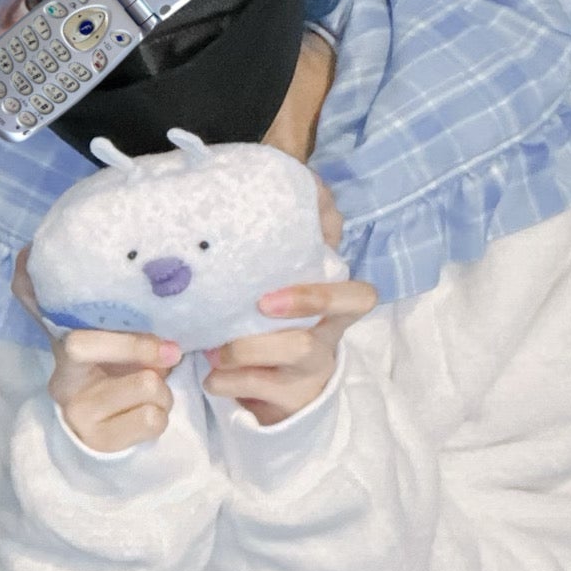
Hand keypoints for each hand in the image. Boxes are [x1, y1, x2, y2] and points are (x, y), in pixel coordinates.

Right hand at [14, 247, 178, 455]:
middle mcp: (63, 383)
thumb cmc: (113, 373)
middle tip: (171, 354)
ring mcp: (79, 414)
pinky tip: (146, 413)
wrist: (98, 432)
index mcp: (63, 349)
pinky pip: (152, 420)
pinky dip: (160, 416)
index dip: (125, 337)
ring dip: (162, 391)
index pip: (77, 338)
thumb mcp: (111, 339)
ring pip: (147, 389)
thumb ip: (117, 312)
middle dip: (143, 352)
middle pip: (100, 355)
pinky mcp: (99, 441)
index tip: (164, 341)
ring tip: (150, 390)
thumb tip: (105, 268)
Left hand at [202, 176, 374, 426]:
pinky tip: (210, 376)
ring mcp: (313, 367)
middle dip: (304, 299)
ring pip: (295, 350)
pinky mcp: (292, 397)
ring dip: (245, 347)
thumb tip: (255, 172)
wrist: (273, 392)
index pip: (359, 290)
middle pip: (338, 313)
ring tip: (212, 349)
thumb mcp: (273, 287)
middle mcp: (330, 332)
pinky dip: (227, 380)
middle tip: (259, 304)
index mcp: (330, 302)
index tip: (277, 286)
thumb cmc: (269, 324)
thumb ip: (270, 247)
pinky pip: (259, 387)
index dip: (324, 286)